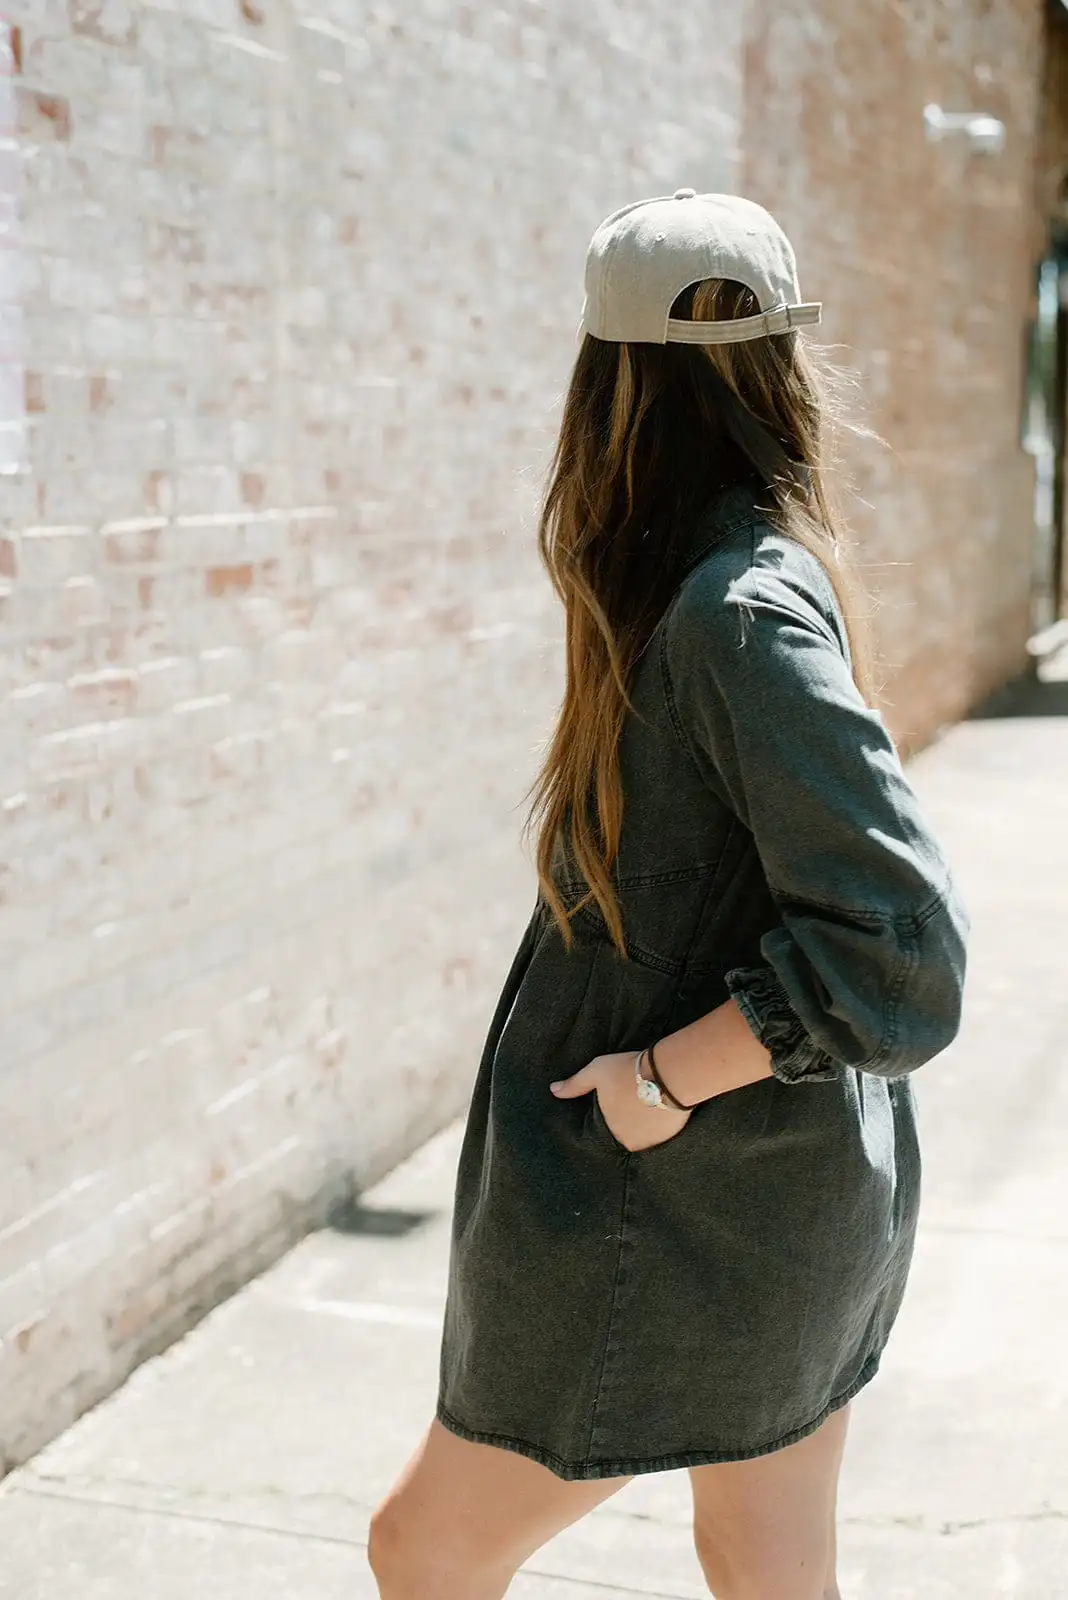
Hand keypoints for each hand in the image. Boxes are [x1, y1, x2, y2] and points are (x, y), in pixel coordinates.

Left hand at [550, 1051, 691, 1152]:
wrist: (669, 1074)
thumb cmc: (629, 1070)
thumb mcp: (597, 1071)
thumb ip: (575, 1084)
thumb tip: (553, 1091)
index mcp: (608, 1130)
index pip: (603, 1129)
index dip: (609, 1115)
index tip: (615, 1103)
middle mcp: (628, 1142)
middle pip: (622, 1133)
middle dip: (625, 1120)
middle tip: (631, 1100)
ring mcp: (650, 1142)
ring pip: (641, 1135)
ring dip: (641, 1125)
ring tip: (645, 1104)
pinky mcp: (669, 1138)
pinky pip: (659, 1135)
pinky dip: (658, 1125)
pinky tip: (660, 1108)